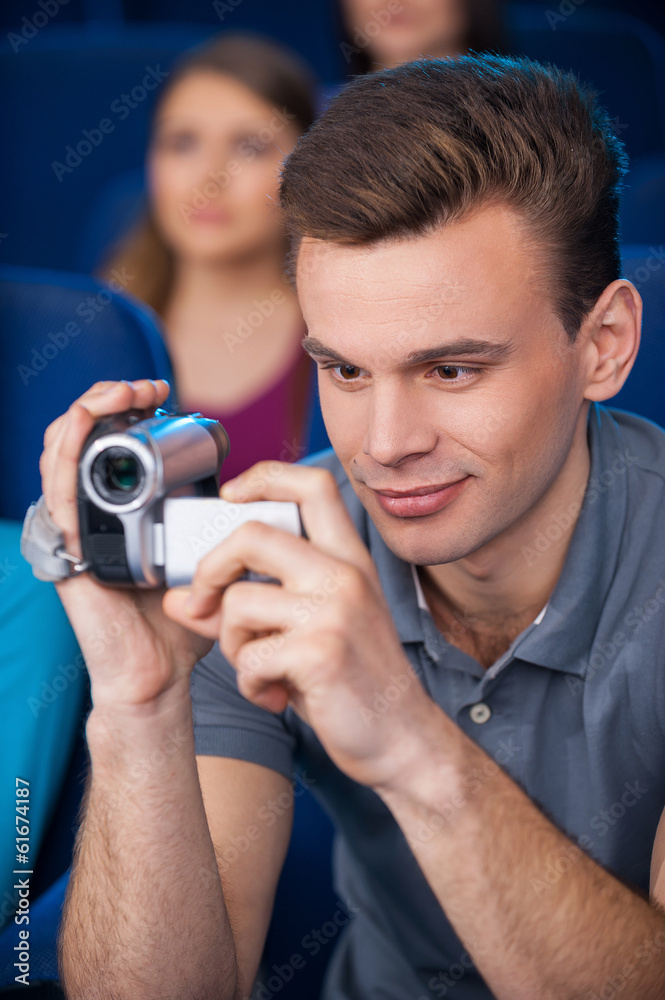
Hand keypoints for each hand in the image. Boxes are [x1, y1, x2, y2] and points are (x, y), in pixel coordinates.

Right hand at [39, 380, 213, 710]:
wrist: (159, 673)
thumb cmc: (180, 619)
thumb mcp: (204, 555)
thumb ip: (214, 523)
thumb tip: (246, 485)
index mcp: (121, 510)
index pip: (110, 441)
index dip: (127, 406)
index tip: (163, 390)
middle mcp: (92, 515)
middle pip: (81, 438)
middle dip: (108, 399)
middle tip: (144, 386)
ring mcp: (75, 532)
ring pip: (60, 457)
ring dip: (85, 415)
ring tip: (118, 395)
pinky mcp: (67, 553)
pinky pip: (56, 498)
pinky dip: (65, 460)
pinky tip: (82, 431)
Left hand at [163, 461, 436, 789]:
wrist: (401, 737)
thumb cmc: (352, 679)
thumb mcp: (308, 629)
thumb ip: (248, 607)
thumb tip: (178, 599)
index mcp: (348, 559)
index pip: (311, 484)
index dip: (264, 477)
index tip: (231, 496)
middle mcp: (346, 574)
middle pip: (253, 533)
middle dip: (210, 568)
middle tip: (205, 602)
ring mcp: (336, 611)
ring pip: (238, 602)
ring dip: (231, 644)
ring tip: (259, 668)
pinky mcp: (321, 653)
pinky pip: (248, 658)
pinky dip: (250, 684)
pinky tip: (275, 695)